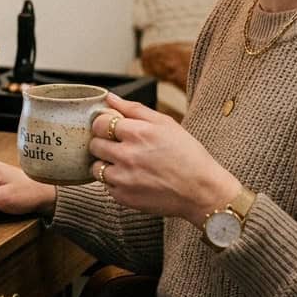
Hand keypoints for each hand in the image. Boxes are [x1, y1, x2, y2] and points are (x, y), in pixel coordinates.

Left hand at [89, 93, 242, 225]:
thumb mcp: (166, 123)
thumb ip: (134, 109)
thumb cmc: (187, 154)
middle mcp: (127, 155)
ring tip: (127, 164)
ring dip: (106, 164)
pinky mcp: (123, 197)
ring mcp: (123, 179)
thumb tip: (110, 98)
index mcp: (137, 133)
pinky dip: (115, 182)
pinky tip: (134, 179)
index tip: (110, 128)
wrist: (202, 191)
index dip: (103, 124)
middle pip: (94, 144)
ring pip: (96, 167)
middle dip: (103, 143)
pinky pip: (106, 186)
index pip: (99, 122)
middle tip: (120, 146)